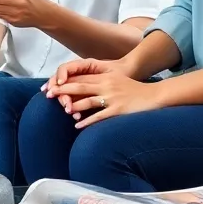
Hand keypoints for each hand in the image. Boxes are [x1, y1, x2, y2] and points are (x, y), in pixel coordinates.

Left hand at [45, 58, 161, 127]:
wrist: (154, 96)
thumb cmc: (134, 90)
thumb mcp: (117, 81)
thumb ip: (101, 82)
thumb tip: (83, 88)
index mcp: (105, 77)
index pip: (81, 78)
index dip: (65, 81)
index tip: (51, 85)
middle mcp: (107, 85)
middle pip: (80, 87)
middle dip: (62, 91)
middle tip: (48, 94)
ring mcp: (112, 98)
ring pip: (88, 101)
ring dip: (73, 107)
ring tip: (62, 110)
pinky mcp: (118, 110)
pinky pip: (99, 116)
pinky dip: (87, 121)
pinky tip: (77, 126)